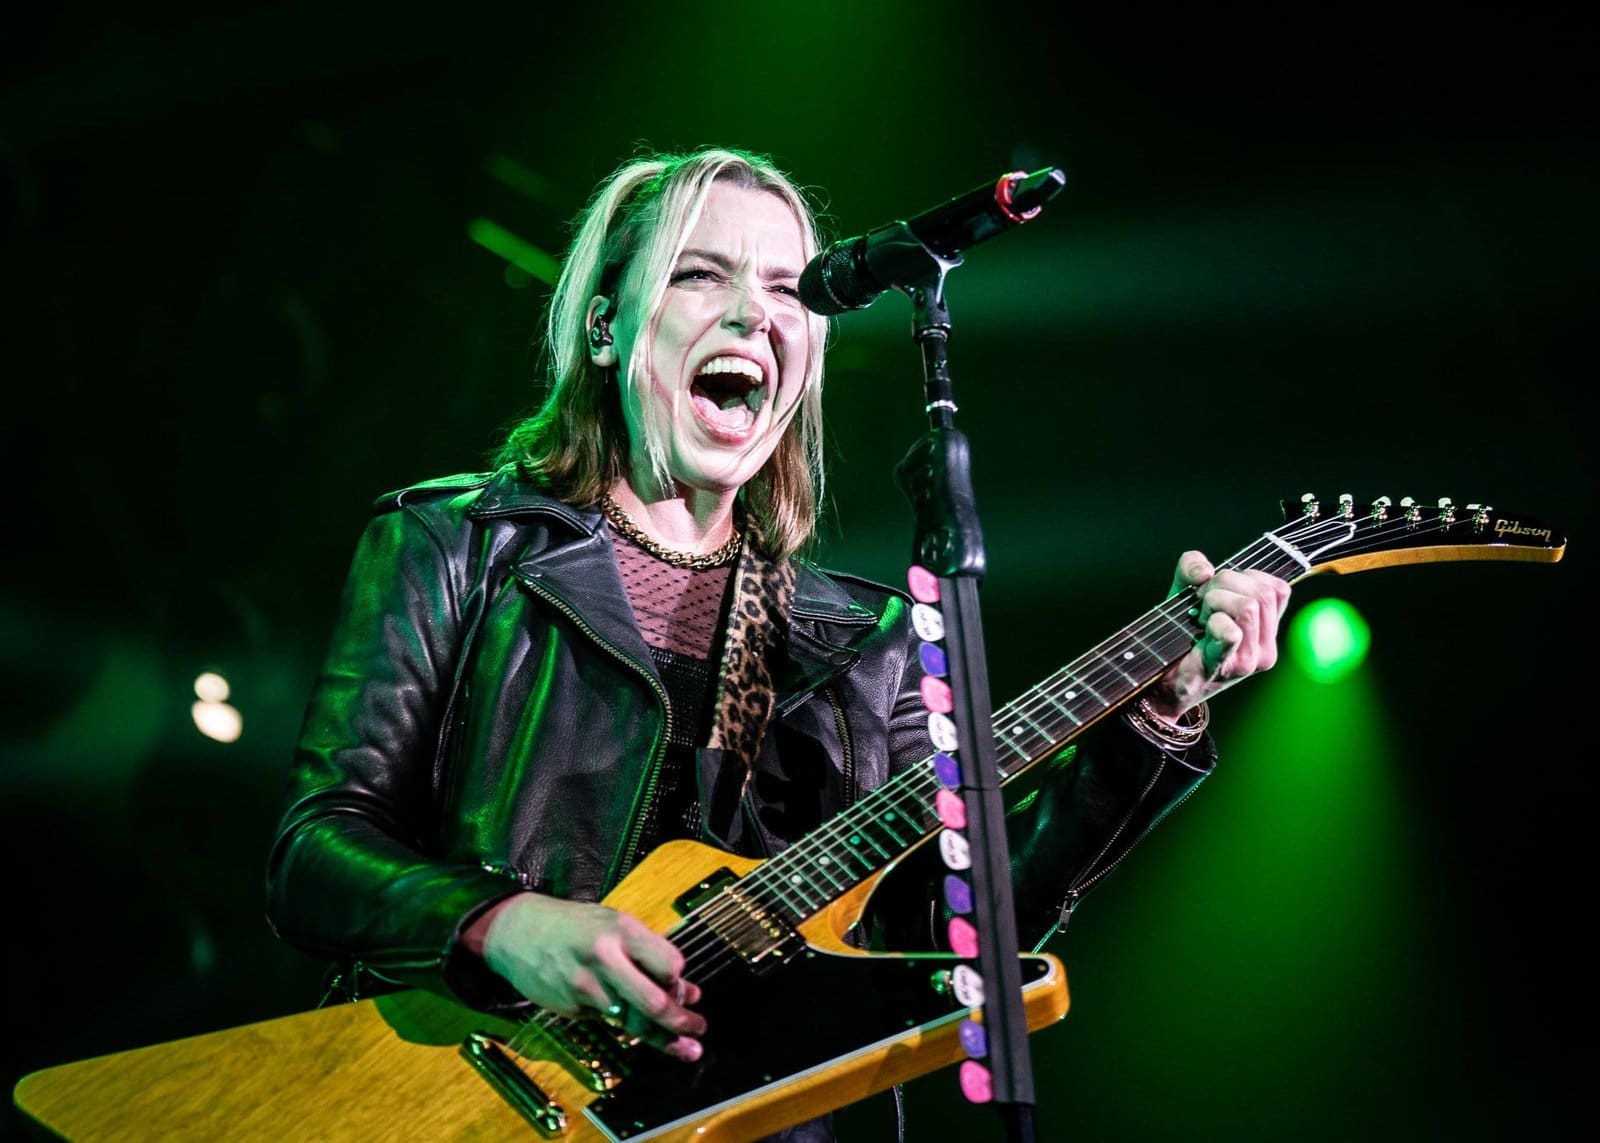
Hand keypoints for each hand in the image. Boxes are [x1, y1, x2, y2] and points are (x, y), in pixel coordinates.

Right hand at [462, 893, 705, 1060]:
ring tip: (687, 1049)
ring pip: (632, 1021)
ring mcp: (586, 987)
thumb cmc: (575, 926)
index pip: (668, 964)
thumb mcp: (614, 924)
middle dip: (681, 1021)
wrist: (518, 932)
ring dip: (663, 1038)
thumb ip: (649, 953)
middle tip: (698, 1028)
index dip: (679, 978)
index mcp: (621, 930)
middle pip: (652, 1002)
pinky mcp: (573, 1009)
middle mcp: (605, 959)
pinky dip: (626, 1026)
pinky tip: (637, 1028)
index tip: (685, 986)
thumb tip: (686, 989)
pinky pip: (608, 1022)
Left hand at [1146, 550, 1291, 719]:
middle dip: (1224, 584)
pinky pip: (1231, 632)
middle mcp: (1266, 646)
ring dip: (1214, 600)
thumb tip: (1205, 570)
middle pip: (1261, 593)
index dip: (1244, 576)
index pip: (1276, 589)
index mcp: (1266, 628)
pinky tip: (1200, 628)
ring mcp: (1251, 659)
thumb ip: (1192, 567)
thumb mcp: (1186, 591)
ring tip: (1198, 616)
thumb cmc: (1178, 634)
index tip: (1216, 588)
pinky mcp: (1228, 667)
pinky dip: (1212, 620)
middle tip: (1200, 601)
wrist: (1160, 681)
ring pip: (1249, 606)